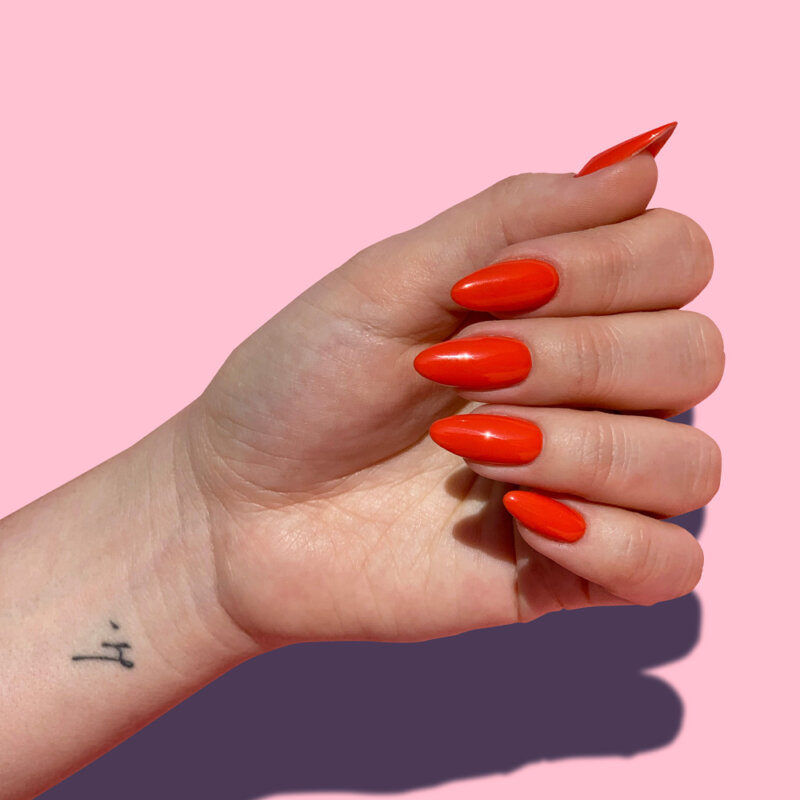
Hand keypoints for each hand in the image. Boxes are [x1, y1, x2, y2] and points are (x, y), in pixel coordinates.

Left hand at [175, 154, 722, 648]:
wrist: (239, 509)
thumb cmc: (301, 385)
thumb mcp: (391, 279)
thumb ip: (513, 216)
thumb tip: (645, 158)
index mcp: (559, 310)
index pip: (676, 258)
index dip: (605, 265)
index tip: (481, 290)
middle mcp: (590, 393)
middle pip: (693, 354)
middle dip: (577, 357)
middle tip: (462, 369)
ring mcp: (584, 485)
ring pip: (688, 463)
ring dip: (582, 448)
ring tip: (472, 449)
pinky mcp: (569, 573)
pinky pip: (671, 564)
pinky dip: (611, 539)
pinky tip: (519, 518)